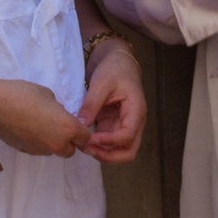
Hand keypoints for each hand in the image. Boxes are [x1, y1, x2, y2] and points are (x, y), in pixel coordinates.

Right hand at [0, 78, 82, 157]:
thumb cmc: (25, 95)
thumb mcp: (50, 96)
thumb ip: (60, 110)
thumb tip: (59, 115)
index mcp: (68, 129)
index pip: (85, 138)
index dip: (82, 131)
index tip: (75, 124)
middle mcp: (56, 144)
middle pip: (71, 150)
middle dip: (69, 141)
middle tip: (60, 127)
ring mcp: (40, 150)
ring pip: (54, 151)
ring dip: (53, 142)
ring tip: (41, 125)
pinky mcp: (27, 152)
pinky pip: (39, 149)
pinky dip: (38, 142)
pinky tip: (29, 129)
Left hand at [76, 37, 147, 163]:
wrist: (118, 61)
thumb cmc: (114, 69)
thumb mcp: (101, 83)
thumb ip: (91, 104)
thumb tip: (80, 125)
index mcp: (136, 111)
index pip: (127, 136)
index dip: (109, 142)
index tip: (90, 138)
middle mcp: (134, 122)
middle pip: (129, 152)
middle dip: (109, 156)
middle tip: (87, 149)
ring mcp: (124, 125)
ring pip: (120, 151)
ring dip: (103, 154)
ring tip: (83, 146)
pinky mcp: (114, 125)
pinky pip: (109, 143)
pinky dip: (98, 147)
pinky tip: (83, 141)